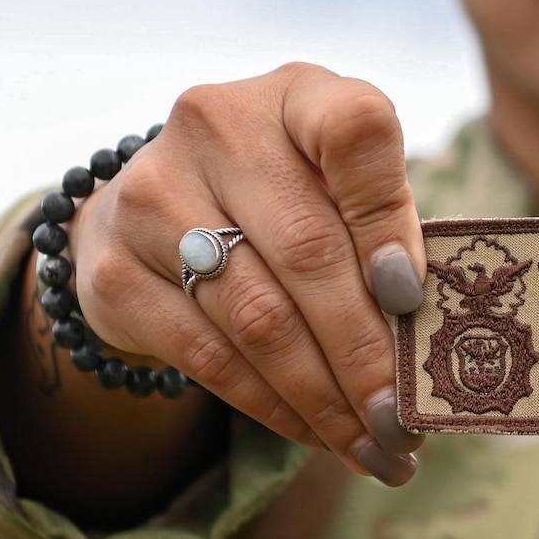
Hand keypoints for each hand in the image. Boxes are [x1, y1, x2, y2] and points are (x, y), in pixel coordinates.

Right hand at [67, 63, 428, 484]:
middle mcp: (215, 127)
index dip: (388, 216)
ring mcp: (151, 195)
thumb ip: (382, 229)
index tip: (411, 296)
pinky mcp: (114, 271)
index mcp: (296, 93)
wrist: (150, 208)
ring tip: (374, 445)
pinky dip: (271, 405)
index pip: (354, 130)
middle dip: (366, 351)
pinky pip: (207, 355)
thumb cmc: (283, 195)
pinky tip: (314, 433)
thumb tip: (424, 330)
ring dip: (324, 396)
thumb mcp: (335, 183)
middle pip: (307, 250)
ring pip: (257, 316)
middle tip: (406, 420)